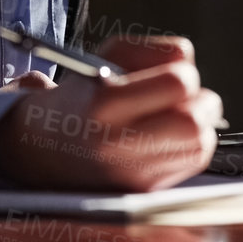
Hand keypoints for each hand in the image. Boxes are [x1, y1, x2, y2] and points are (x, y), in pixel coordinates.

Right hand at [0, 36, 222, 190]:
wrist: (41, 151)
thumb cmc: (78, 97)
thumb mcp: (100, 60)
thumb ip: (148, 51)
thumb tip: (186, 59)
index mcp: (103, 103)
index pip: (177, 82)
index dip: (182, 71)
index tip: (170, 71)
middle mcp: (119, 142)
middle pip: (194, 119)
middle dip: (200, 100)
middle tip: (185, 95)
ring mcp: (134, 173)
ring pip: (201, 142)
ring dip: (199, 124)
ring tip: (175, 116)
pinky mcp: (146, 191)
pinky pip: (192, 162)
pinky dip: (191, 145)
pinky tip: (168, 137)